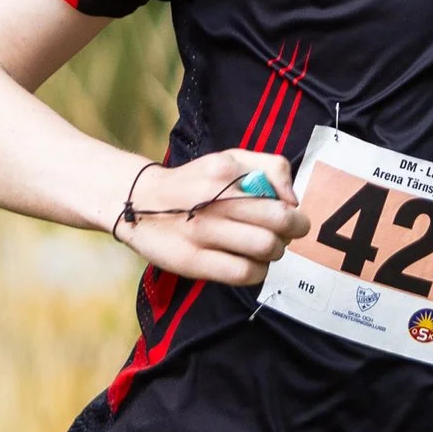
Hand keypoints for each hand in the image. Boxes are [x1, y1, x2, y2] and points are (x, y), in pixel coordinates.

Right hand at [115, 148, 309, 284]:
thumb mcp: (229, 159)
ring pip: (265, 248)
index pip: (281, 198)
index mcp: (225, 171)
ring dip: (275, 252)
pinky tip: (251, 264)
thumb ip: (269, 168)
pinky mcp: (192, 261)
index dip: (294, 213)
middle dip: (291, 233)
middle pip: (279, 223)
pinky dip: (258, 271)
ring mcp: (201, 232)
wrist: (138, 201)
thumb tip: (292, 200)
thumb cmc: (195, 183)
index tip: (288, 217)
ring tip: (265, 248)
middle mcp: (213, 199)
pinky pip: (244, 273)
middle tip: (284, 235)